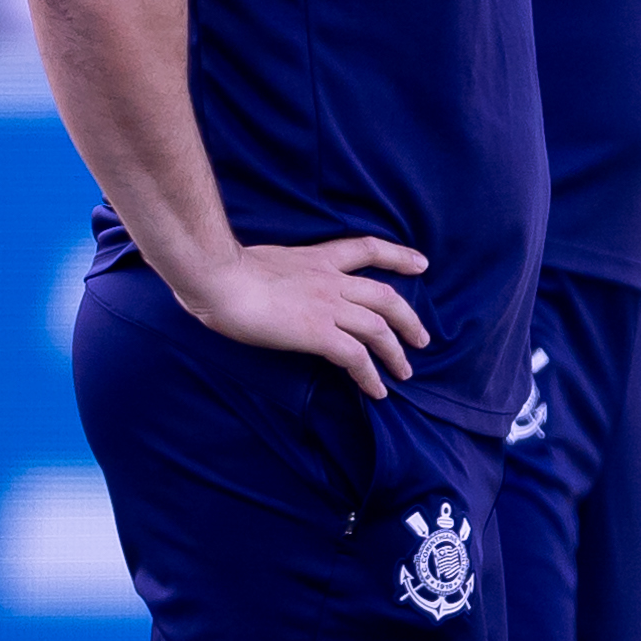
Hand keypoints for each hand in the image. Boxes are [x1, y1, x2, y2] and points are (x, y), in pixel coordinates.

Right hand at [181, 236, 430, 399]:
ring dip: (395, 353)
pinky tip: (376, 391)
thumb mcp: (266, 260)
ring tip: (404, 372)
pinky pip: (356, 357)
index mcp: (318, 258)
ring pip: (378, 329)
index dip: (398, 256)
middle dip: (409, 319)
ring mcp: (327, 307)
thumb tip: (277, 285)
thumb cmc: (226, 270)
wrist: (218, 278)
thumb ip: (284, 272)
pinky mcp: (318, 333)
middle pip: (386, 298)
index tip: (421, 264)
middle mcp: (331, 281)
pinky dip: (370, 376)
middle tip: (422, 339)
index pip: (368, 249)